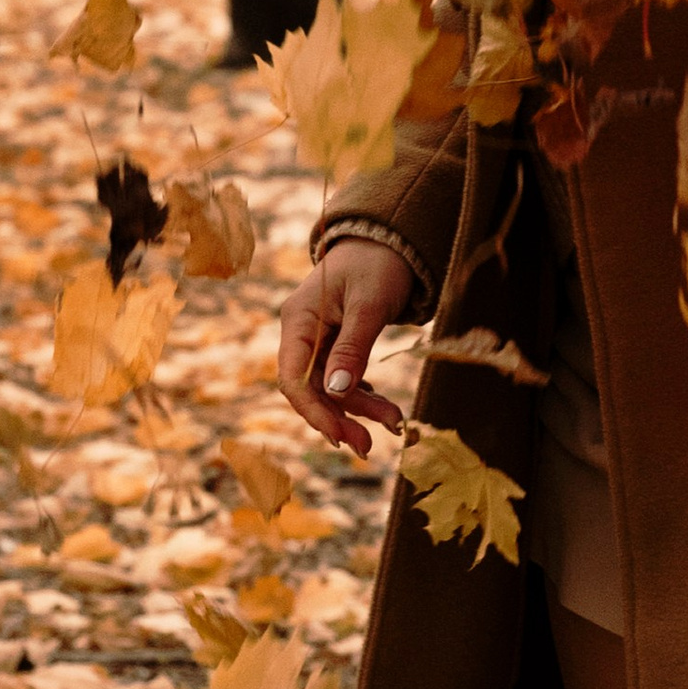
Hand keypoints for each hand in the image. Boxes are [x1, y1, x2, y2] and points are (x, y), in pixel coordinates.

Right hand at [277, 239, 415, 458]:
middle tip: (368, 447)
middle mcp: (303, 332)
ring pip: (331, 389)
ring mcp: (319, 339)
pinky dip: (365, 396)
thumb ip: (352, 346)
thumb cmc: (379, 264)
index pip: (293, 378)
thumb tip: (336, 392)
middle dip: (339, 418)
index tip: (340, 436)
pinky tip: (386, 410)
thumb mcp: (369, 304)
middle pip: (311, 389)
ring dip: (359, 411)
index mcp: (298, 319)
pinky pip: (345, 379)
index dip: (313, 411)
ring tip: (394, 424)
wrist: (392, 241)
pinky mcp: (338, 344)